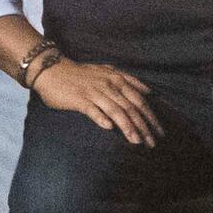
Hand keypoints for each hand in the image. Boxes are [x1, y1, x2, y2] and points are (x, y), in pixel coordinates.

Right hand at [32, 54, 160, 145]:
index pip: (140, 100)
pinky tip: (109, 128)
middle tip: (153, 143)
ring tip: (137, 142)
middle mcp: (109, 85)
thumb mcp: (107, 71)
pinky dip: (101, 118)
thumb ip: (128, 80)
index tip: (159, 132)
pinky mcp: (79, 99)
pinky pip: (92, 110)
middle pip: (131, 108)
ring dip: (128, 127)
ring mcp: (94, 92)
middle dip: (144, 126)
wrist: (53, 70)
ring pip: (115, 110)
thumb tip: (148, 91)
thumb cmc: (81, 74)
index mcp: (117, 79)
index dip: (151, 117)